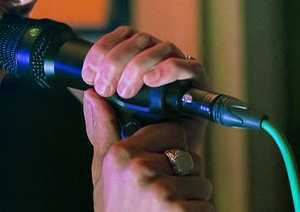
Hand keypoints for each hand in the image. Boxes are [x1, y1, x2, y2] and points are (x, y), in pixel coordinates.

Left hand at [80, 26, 212, 210]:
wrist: (166, 180)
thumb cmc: (138, 159)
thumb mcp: (111, 141)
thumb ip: (99, 122)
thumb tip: (88, 95)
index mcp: (133, 67)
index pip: (119, 39)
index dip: (102, 49)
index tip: (87, 74)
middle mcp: (156, 64)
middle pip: (136, 40)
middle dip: (116, 60)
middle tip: (106, 87)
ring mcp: (177, 71)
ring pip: (159, 47)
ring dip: (138, 65)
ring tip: (126, 91)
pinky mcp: (198, 84)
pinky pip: (189, 65)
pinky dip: (169, 69)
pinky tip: (153, 81)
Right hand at [84, 91, 213, 210]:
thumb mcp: (102, 176)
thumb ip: (102, 133)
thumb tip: (93, 97)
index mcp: (119, 155)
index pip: (170, 131)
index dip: (169, 151)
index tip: (156, 171)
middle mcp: (138, 168)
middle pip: (189, 154)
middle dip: (183, 176)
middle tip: (159, 199)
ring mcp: (160, 190)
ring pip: (201, 181)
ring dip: (192, 200)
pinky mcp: (180, 209)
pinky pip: (206, 202)